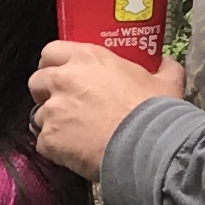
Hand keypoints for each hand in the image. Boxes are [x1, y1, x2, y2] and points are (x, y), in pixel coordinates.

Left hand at [29, 42, 185, 180]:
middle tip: (63, 103)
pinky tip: (74, 153)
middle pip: (36, 81)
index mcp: (87, 58)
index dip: (53, 63)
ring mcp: (53, 110)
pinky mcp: (49, 139)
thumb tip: (168, 63)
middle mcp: (63, 80)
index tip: (62, 74)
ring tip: (74, 134)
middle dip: (45, 92)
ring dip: (53, 123)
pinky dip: (55, 149)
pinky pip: (43, 143)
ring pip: (39, 115)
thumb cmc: (155, 110)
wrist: (147, 145)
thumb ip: (164, 67)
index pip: (51, 51)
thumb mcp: (166, 81)